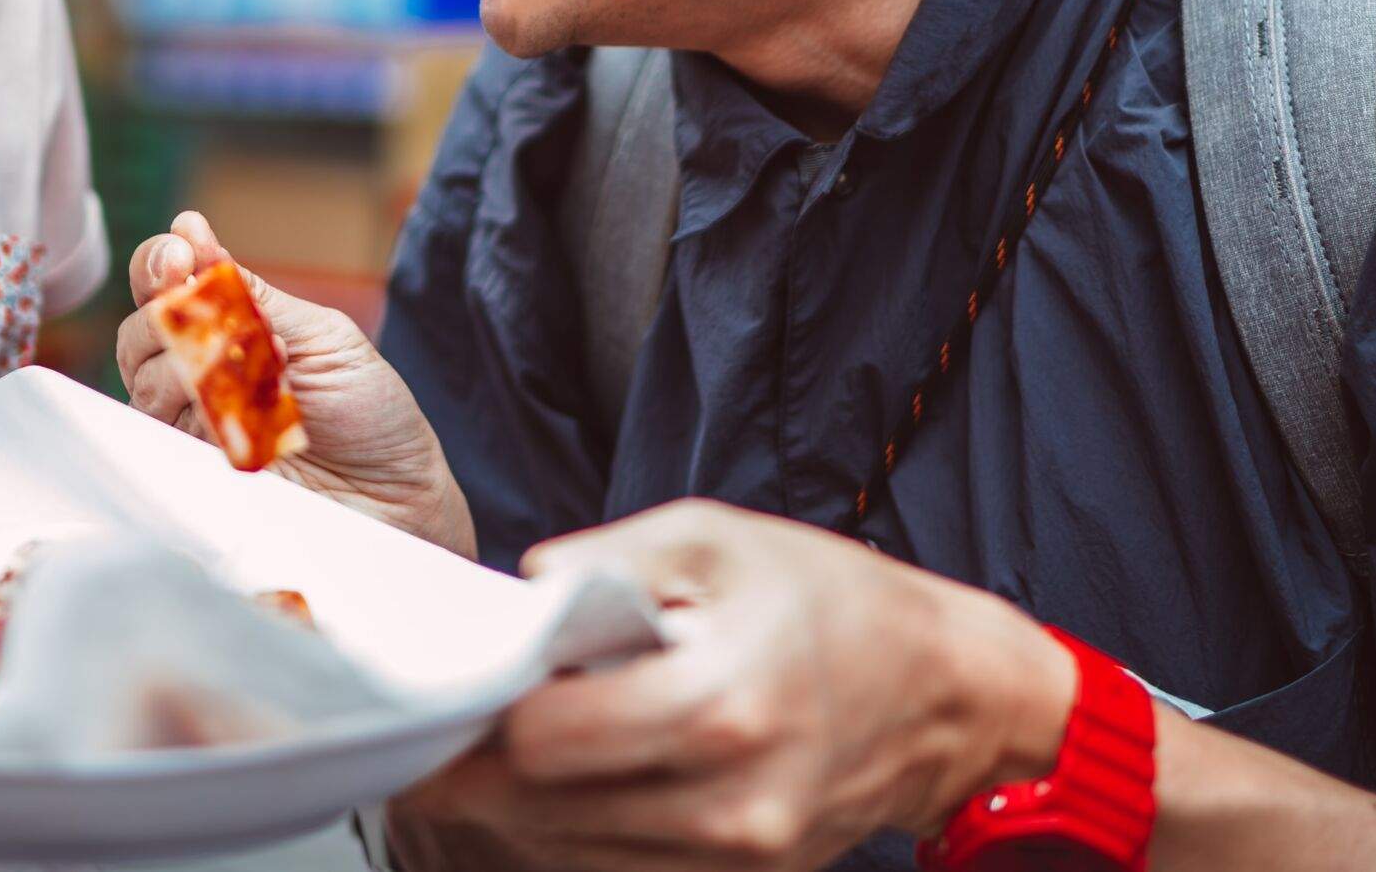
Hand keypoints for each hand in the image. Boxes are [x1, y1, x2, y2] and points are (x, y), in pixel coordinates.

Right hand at [117, 211, 474, 556]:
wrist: (397, 496)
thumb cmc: (368, 412)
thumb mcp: (320, 336)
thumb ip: (250, 294)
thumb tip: (187, 228)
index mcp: (228, 328)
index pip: (162, 285)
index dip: (159, 264)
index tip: (182, 254)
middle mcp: (198, 375)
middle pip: (138, 333)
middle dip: (168, 313)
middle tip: (221, 321)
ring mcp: (192, 427)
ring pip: (144, 381)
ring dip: (199, 365)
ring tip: (266, 373)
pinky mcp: (192, 473)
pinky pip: (161, 436)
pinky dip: (202, 410)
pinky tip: (246, 411)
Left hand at [392, 499, 1075, 871]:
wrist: (943, 689)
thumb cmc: (829, 597)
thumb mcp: (711, 537)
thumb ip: (599, 562)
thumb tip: (511, 597)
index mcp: (718, 703)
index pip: (545, 743)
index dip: (479, 716)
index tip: (439, 688)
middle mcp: (727, 800)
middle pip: (542, 811)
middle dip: (478, 766)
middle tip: (432, 722)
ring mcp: (737, 854)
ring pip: (570, 851)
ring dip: (515, 806)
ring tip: (485, 746)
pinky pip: (618, 865)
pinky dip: (572, 829)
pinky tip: (558, 779)